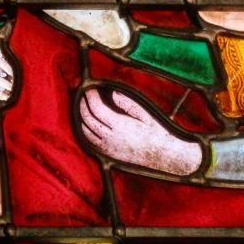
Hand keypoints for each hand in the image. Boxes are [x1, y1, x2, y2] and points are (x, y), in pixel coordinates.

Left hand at [79, 88, 202, 175]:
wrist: (162, 155)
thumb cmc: (157, 132)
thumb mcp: (146, 115)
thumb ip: (128, 104)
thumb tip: (113, 94)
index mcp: (120, 125)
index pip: (96, 108)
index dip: (91, 97)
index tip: (90, 88)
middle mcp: (110, 137)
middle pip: (88, 119)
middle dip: (83, 105)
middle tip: (83, 95)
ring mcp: (108, 147)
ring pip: (85, 131)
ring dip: (81, 118)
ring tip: (82, 106)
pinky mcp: (109, 154)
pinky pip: (90, 143)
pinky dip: (85, 132)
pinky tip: (86, 125)